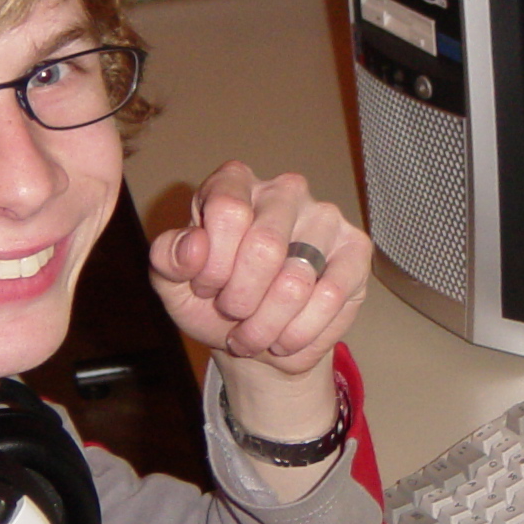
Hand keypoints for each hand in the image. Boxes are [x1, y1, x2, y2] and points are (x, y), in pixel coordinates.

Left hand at [149, 163, 369, 381]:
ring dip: (267, 327)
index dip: (211, 264)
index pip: (227, 211)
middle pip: (265, 247)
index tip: (205, 286)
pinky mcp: (356, 249)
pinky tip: (286, 339)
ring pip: (296, 282)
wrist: (257, 340)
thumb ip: (168, 258)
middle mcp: (284, 190)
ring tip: (256, 335)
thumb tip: (193, 245)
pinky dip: (301, 333)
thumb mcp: (173, 283)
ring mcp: (325, 217)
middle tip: (234, 315)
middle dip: (240, 300)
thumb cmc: (214, 300)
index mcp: (234, 183)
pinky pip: (330, 298)